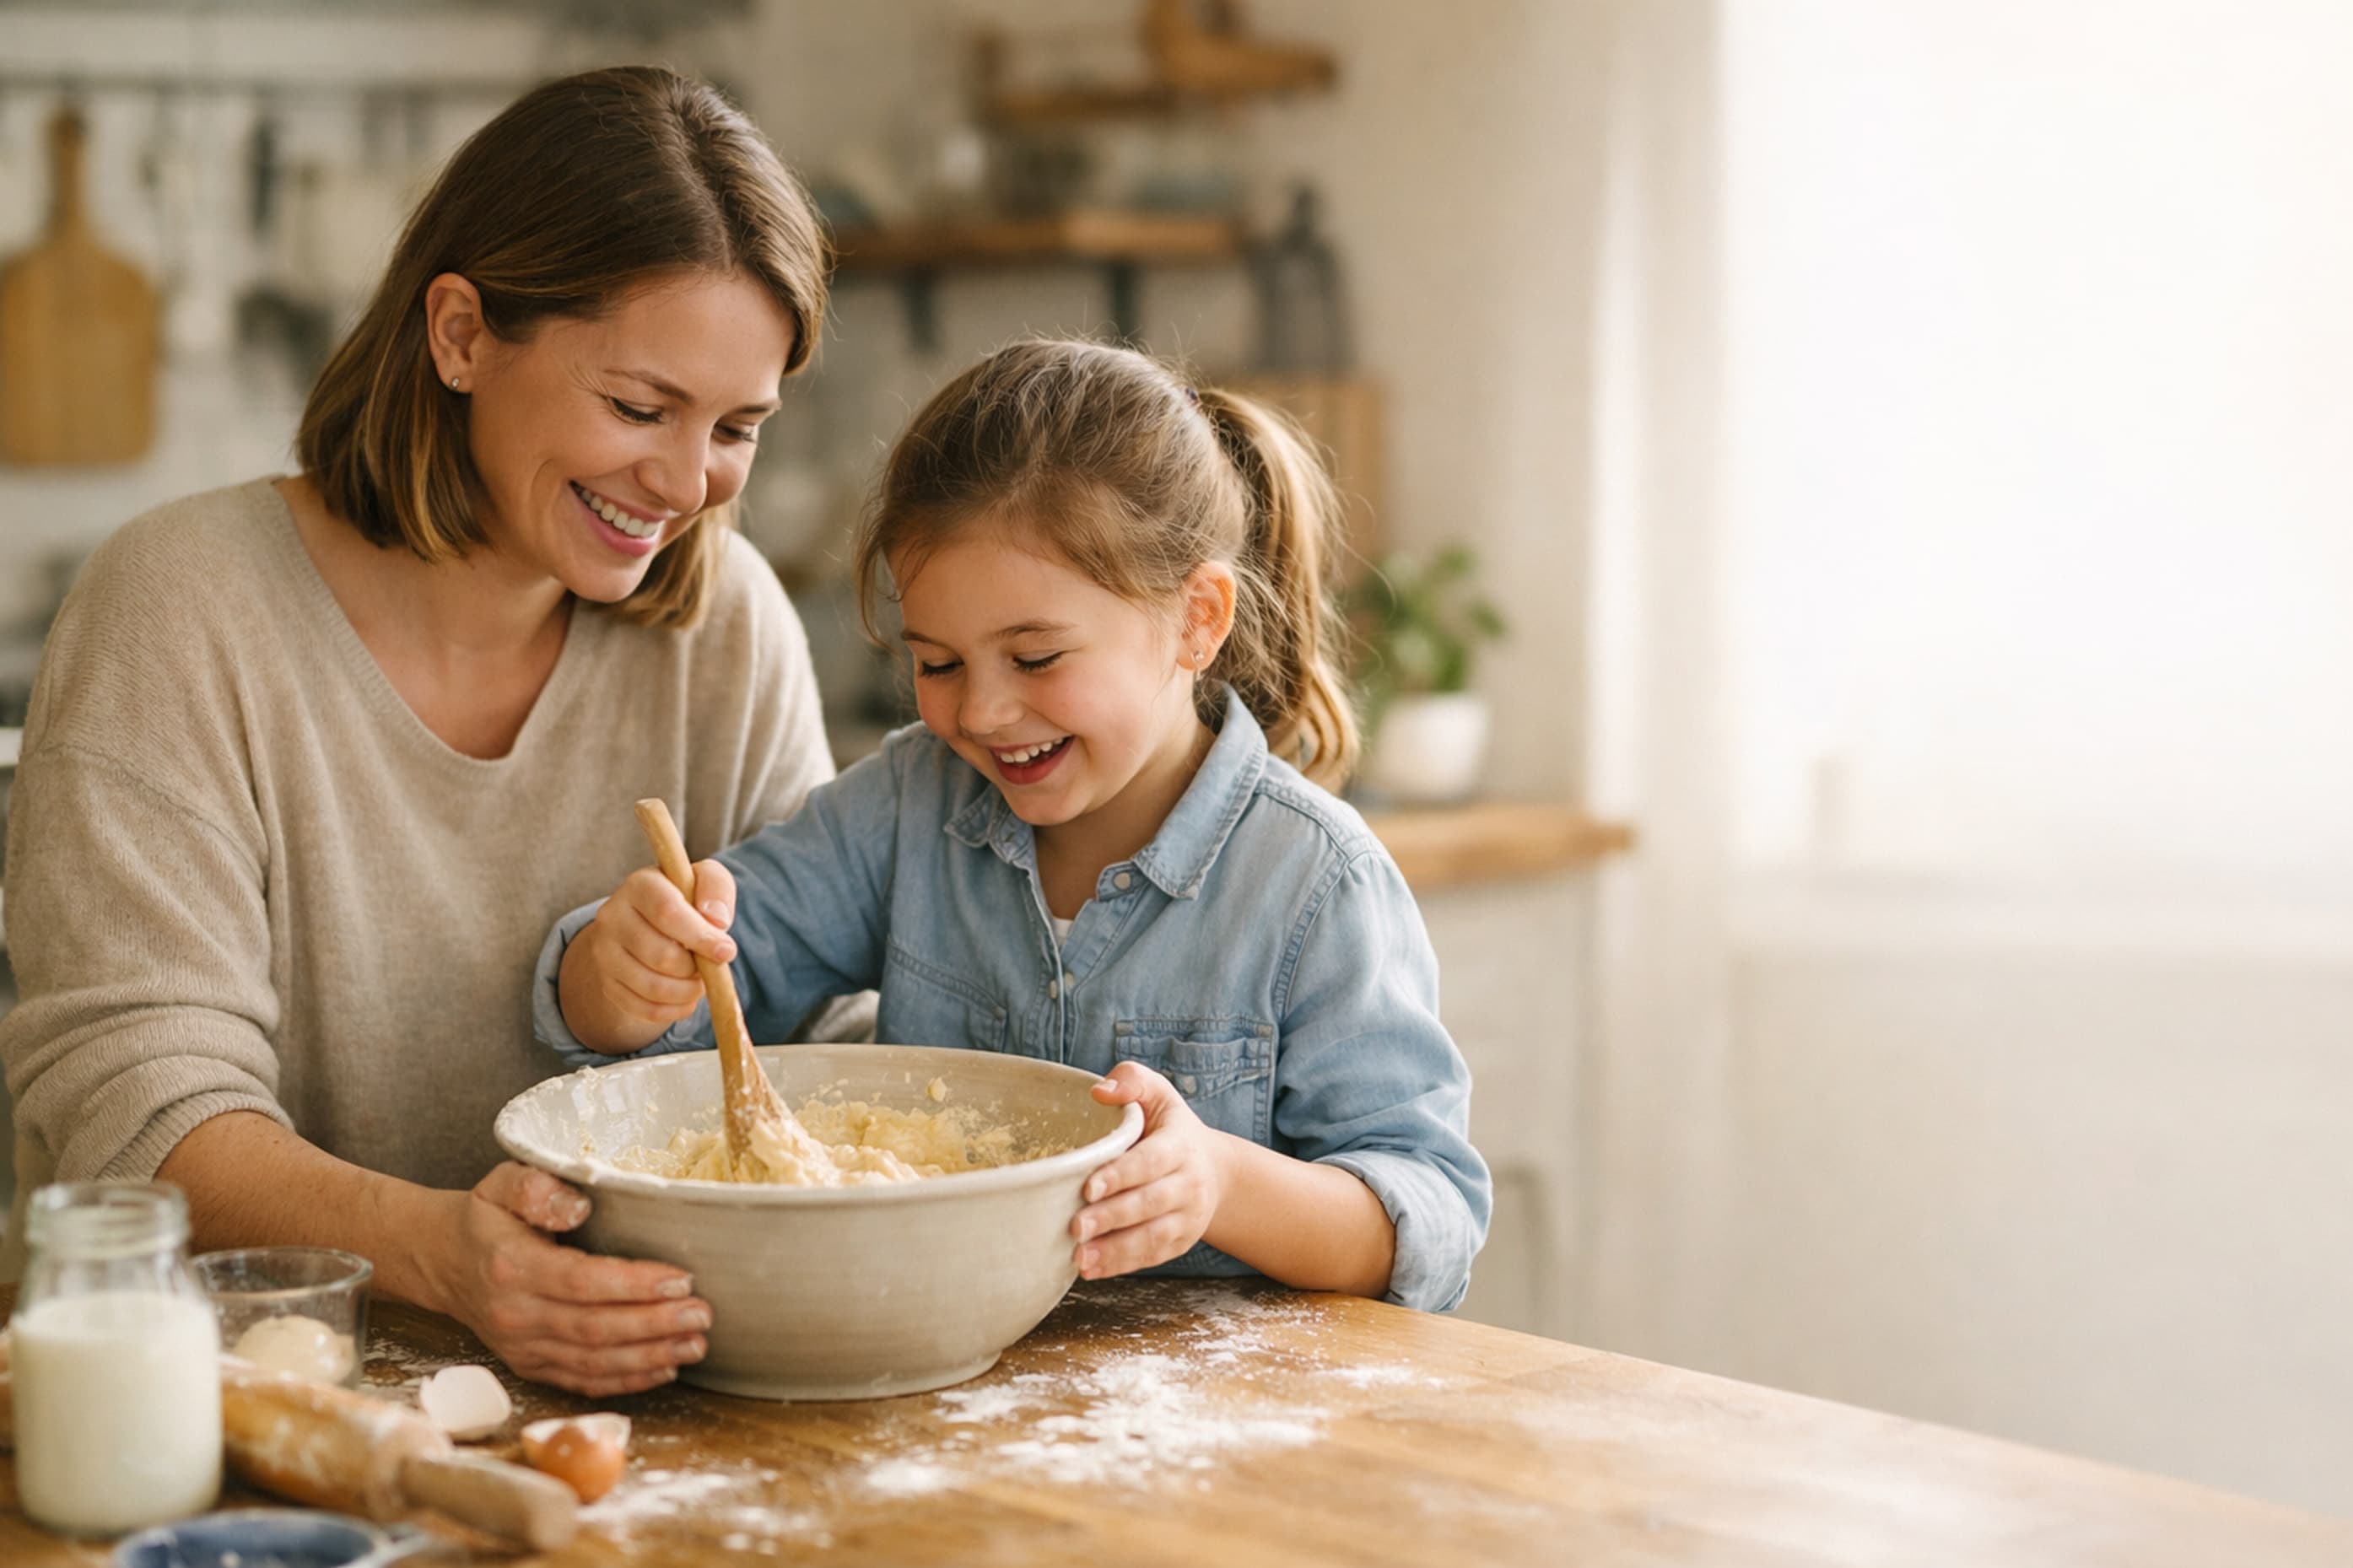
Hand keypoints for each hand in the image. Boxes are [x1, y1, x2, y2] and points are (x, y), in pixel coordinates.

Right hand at [425, 1162, 712, 1396]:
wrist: (441, 1260)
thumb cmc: (484, 1218)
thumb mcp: (502, 1183)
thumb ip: (536, 1187)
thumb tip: (580, 1205)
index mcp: (512, 1267)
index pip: (582, 1281)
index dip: (634, 1284)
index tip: (680, 1278)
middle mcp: (516, 1315)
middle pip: (595, 1329)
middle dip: (655, 1325)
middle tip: (701, 1315)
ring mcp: (522, 1347)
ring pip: (593, 1363)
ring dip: (649, 1358)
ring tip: (695, 1345)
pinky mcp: (530, 1366)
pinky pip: (582, 1381)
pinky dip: (625, 1381)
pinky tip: (664, 1370)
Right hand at [558, 860, 739, 1050]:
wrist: (650, 922)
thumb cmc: (685, 898)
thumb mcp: (706, 880)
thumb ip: (716, 889)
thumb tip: (716, 919)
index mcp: (639, 885)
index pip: (668, 913)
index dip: (701, 937)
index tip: (726, 951)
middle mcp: (613, 916)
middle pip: (662, 955)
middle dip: (696, 968)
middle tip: (710, 965)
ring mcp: (605, 952)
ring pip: (652, 987)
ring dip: (687, 991)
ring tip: (699, 980)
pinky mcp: (607, 982)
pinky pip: (644, 1009)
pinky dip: (674, 1010)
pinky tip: (686, 997)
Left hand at [1072, 1063, 1229, 1278]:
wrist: (1214, 1169)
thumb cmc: (1169, 1128)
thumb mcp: (1158, 1094)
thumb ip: (1131, 1081)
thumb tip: (1099, 1092)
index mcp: (1181, 1145)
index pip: (1151, 1161)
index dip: (1121, 1175)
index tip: (1088, 1187)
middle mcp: (1190, 1183)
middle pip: (1150, 1203)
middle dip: (1112, 1217)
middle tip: (1075, 1226)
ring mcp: (1188, 1217)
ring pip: (1153, 1237)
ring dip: (1116, 1250)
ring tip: (1080, 1257)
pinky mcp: (1180, 1242)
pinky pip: (1151, 1256)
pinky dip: (1121, 1265)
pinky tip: (1091, 1269)